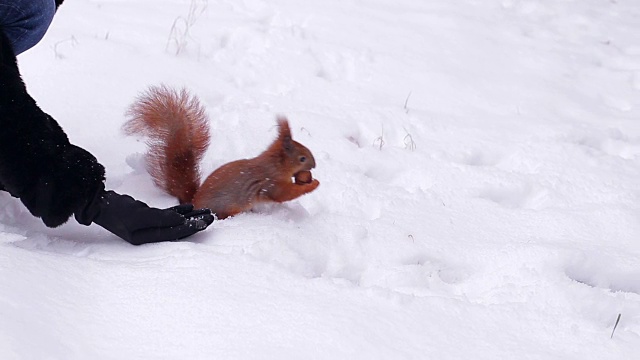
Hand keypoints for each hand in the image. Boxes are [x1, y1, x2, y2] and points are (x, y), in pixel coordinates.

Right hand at [76, 190, 213, 244]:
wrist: (99, 203)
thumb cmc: (117, 209)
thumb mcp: (138, 214)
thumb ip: (160, 218)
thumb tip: (180, 219)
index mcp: (146, 238)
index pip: (174, 233)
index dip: (190, 228)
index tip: (204, 222)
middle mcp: (149, 234)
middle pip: (177, 229)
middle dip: (195, 223)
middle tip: (211, 217)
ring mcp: (149, 226)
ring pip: (175, 221)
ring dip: (191, 216)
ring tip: (206, 212)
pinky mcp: (148, 216)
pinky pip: (168, 215)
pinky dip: (179, 211)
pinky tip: (191, 207)